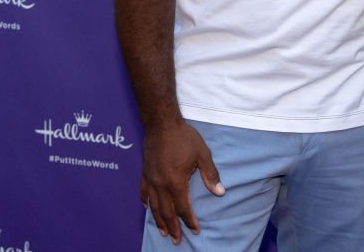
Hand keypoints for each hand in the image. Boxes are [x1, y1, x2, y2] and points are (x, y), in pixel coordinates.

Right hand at [141, 120, 224, 243]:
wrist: (162, 123)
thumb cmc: (184, 137)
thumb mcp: (202, 154)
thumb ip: (210, 175)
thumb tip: (220, 192)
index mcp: (175, 182)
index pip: (182, 208)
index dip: (189, 220)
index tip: (195, 230)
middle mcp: (161, 184)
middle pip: (166, 212)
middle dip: (173, 227)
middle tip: (176, 240)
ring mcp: (151, 179)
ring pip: (153, 206)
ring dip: (159, 221)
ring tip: (163, 232)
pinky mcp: (145, 172)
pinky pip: (144, 192)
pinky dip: (146, 202)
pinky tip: (147, 208)